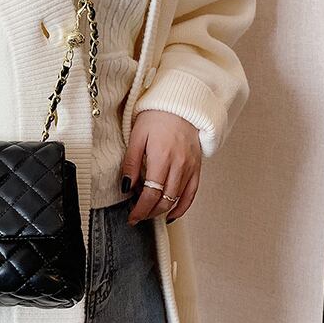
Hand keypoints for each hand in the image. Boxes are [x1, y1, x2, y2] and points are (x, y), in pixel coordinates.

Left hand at [121, 109, 201, 225]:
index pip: (151, 194)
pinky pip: (192, 194)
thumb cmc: (156, 117)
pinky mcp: (197, 168)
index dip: (140, 210)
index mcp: (162, 158)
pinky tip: (172, 214)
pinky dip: (182, 207)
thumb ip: (131, 163)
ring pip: (178, 200)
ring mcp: (190, 168)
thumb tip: (125, 186)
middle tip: (137, 216)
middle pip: (165, 200)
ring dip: (162, 211)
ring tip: (149, 214)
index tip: (131, 217)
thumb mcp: (137, 136)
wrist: (181, 105)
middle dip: (149, 213)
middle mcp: (179, 165)